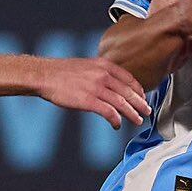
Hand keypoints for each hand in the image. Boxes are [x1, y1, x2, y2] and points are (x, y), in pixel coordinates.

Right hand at [35, 55, 150, 127]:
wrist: (45, 75)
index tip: (143, 98)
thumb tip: (113, 85)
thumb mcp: (87, 65)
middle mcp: (103, 75)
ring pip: (121, 103)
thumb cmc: (63, 72)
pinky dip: (116, 120)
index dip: (139, 90)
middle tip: (146, 112)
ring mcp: (96, 88)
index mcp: (104, 65)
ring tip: (137, 121)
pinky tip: (117, 125)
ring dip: (132, 114)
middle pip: (128, 92)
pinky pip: (108, 112)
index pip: (129, 79)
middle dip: (140, 104)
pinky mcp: (88, 100)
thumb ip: (102, 73)